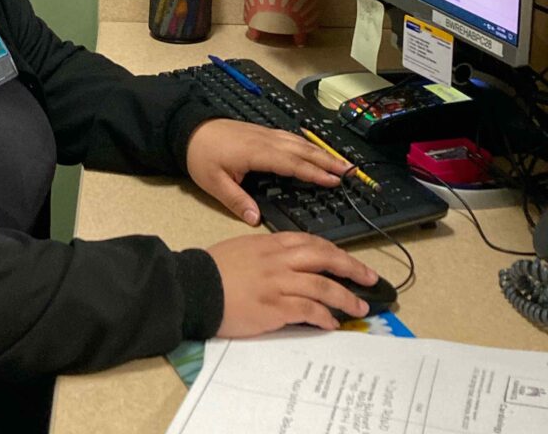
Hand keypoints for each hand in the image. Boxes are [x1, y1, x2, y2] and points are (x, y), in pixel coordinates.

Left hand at [186, 119, 349, 224]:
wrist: (188, 130)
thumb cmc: (201, 156)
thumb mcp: (213, 182)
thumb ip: (236, 200)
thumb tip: (255, 219)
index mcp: (256, 153)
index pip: (291, 163)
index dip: (313, 172)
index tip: (333, 181)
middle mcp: (265, 140)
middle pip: (302, 150)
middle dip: (326, 160)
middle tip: (349, 171)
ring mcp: (264, 134)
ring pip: (298, 141)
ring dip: (320, 151)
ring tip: (339, 161)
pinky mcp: (261, 132)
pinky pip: (290, 137)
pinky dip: (307, 144)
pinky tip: (313, 149)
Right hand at [207, 232, 377, 335]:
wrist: (196, 286)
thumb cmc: (215, 268)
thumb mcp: (245, 248)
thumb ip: (270, 252)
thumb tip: (291, 263)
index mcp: (272, 243)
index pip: (312, 242)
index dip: (336, 252)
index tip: (349, 261)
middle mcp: (279, 259)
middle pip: (325, 258)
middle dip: (351, 268)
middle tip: (370, 278)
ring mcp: (278, 283)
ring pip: (322, 286)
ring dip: (345, 297)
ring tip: (359, 307)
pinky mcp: (274, 307)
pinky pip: (308, 310)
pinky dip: (324, 316)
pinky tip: (332, 323)